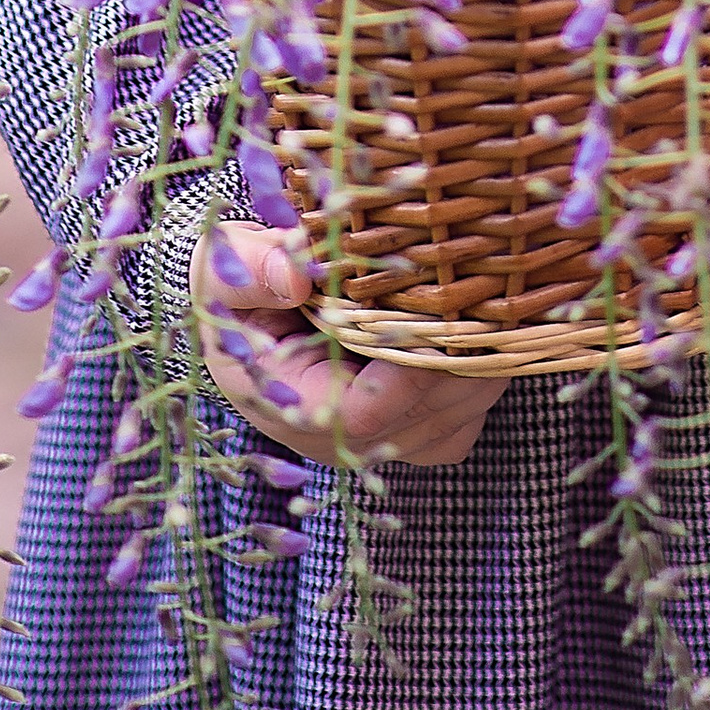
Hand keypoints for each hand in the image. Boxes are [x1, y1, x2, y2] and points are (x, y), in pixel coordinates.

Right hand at [193, 224, 502, 471]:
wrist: (240, 310)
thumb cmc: (232, 287)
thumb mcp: (226, 268)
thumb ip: (256, 268)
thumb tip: (297, 274)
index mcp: (288, 401)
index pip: (364, 412)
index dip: (408, 370)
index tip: (433, 319)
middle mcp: (332, 437)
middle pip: (420, 421)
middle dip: (455, 362)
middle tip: (477, 299)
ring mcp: (370, 442)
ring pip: (449, 425)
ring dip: (475, 370)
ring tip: (483, 308)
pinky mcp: (400, 434)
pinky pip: (458, 428)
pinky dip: (478, 386)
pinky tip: (475, 336)